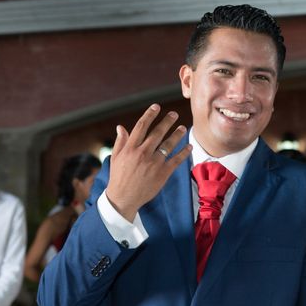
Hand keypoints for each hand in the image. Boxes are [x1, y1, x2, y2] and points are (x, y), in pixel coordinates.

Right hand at [106, 104, 191, 220]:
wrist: (124, 198)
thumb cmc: (118, 177)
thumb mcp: (116, 157)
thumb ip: (120, 142)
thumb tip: (121, 127)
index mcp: (131, 148)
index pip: (142, 126)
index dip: (150, 115)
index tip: (156, 107)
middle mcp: (143, 153)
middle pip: (157, 132)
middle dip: (167, 121)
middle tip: (174, 114)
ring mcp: (154, 163)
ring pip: (168, 144)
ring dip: (177, 135)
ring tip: (183, 128)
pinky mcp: (163, 173)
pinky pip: (176, 160)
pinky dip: (184, 152)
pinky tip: (189, 147)